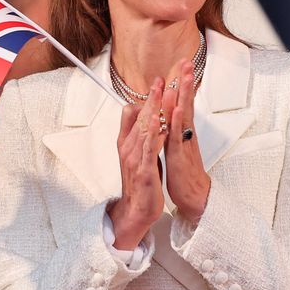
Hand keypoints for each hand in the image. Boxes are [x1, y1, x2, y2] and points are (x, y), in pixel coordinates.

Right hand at [108, 78, 165, 248]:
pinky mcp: (144, 170)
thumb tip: (138, 114)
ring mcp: (136, 159)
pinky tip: (160, 122)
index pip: (134, 115)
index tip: (157, 82)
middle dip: (151, 98)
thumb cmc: (140, 182)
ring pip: (144, 129)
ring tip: (161, 93)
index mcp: (128, 143)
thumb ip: (136, 134)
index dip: (146, 99)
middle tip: (159, 79)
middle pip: (140, 118)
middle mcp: (129, 148)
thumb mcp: (136, 154)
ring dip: (153, 110)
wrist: (136, 209)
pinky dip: (155, 134)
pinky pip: (149, 149)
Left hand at [163, 60, 210, 223]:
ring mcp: (183, 142)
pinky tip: (177, 108)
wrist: (193, 195)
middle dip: (185, 81)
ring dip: (184, 94)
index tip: (182, 65)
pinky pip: (177, 134)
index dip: (181, 83)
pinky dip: (177, 120)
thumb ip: (172, 129)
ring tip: (185, 76)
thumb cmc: (184, 172)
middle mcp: (185, 133)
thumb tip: (168, 114)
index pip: (181, 101)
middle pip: (186, 102)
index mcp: (182, 130)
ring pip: (183, 114)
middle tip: (186, 61)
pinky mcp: (179, 154)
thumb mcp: (175, 145)